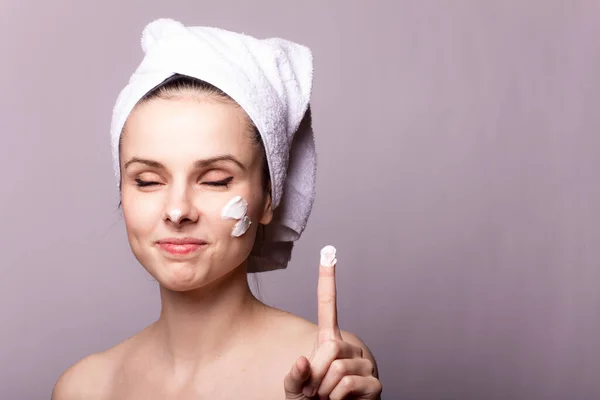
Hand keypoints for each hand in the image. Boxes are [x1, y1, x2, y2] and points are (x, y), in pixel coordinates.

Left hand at [284, 247, 381, 398]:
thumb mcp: (296, 389)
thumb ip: (295, 376)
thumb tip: (303, 361)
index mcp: (329, 342)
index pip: (329, 306)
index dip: (328, 280)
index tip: (329, 252)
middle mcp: (349, 349)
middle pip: (330, 348)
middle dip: (316, 374)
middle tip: (315, 391)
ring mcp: (364, 365)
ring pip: (337, 369)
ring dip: (324, 390)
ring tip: (326, 398)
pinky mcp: (375, 383)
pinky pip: (347, 385)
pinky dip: (336, 399)